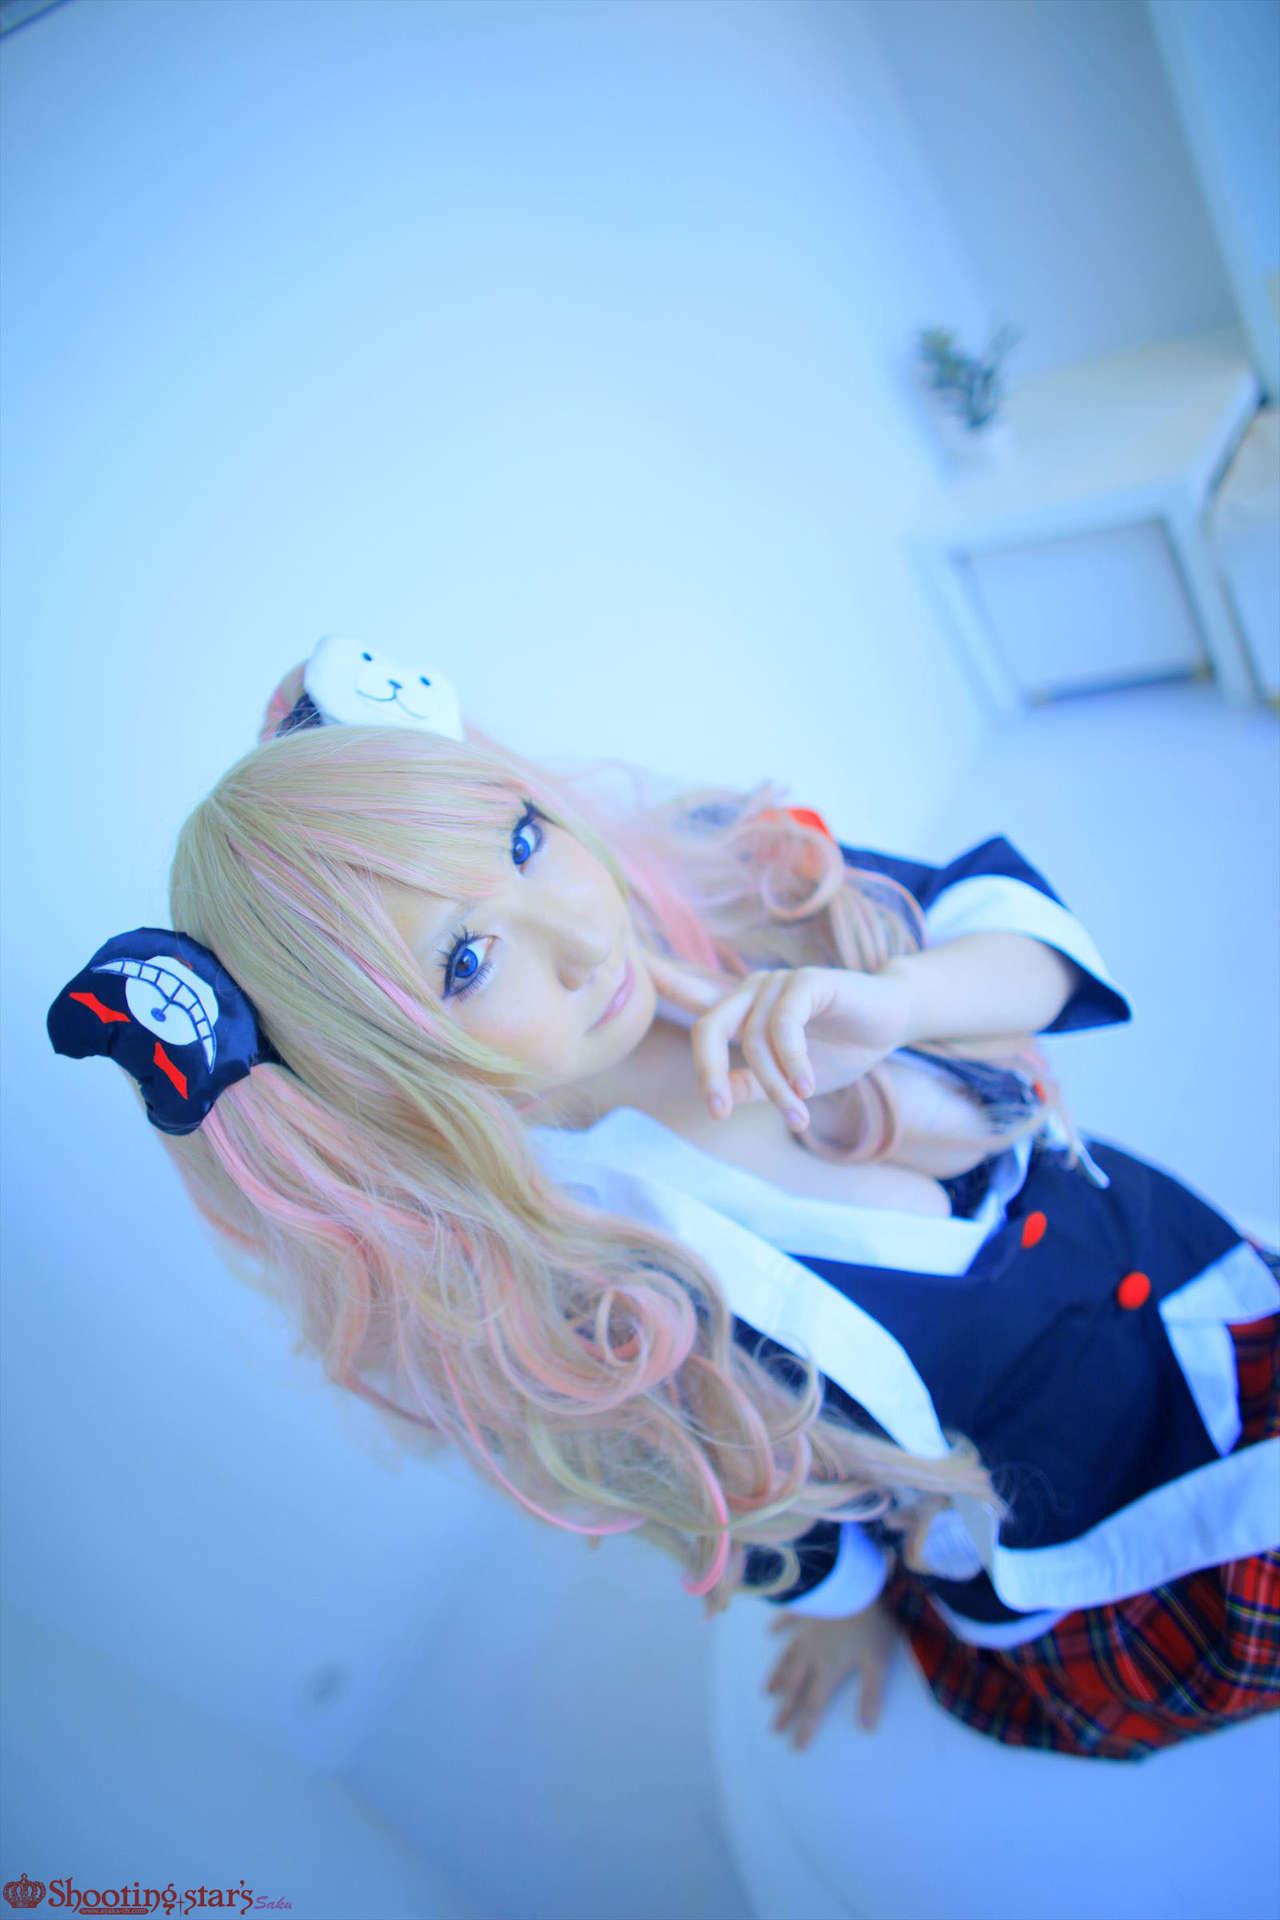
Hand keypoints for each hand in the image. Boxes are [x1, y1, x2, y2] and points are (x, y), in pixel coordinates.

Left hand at [646, 954, 912, 1131]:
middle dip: (709, 1071)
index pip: (691, 997)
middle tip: (719, 1109)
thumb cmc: (839, 1049)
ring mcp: (777, 983)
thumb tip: (723, 1100)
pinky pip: (783, 1025)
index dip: (659, 984)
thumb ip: (754, 1085)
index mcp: (743, 1011)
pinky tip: (808, 1081)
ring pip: (755, 1041)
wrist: (893, 1023)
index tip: (629, 968)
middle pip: (708, 1026)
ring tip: (798, 1112)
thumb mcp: (790, 1079)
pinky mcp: (807, 982)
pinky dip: (792, 1059)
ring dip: (776, 1085)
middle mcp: (752, 991)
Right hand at [764, 1601, 898, 1750]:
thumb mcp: (877, 1661)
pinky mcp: (805, 1610)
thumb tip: (867, 1728)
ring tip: (767, 1693)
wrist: (851, 1581)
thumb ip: (871, 1694)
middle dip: (785, 1709)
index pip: (814, 1705)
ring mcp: (804, 1631)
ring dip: (777, 1677)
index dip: (806, 1727)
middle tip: (773, 1729)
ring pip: (787, 1659)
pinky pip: (787, 1621)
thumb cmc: (869, 1622)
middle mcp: (811, 1655)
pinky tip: (769, 1632)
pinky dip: (778, 1627)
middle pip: (796, 1687)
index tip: (794, 1747)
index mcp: (829, 1669)